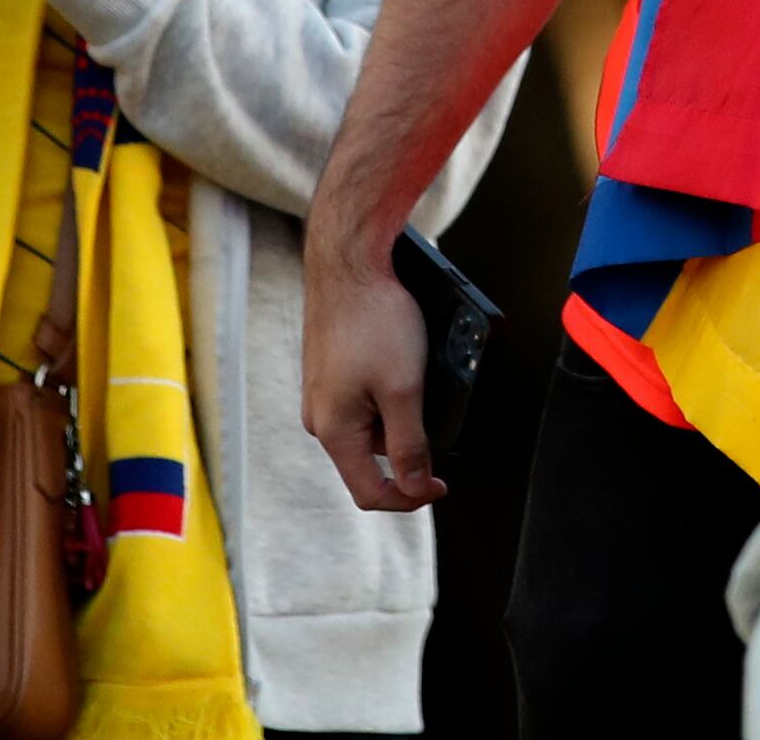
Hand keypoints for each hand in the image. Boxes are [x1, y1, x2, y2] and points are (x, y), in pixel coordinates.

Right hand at [300, 232, 444, 509]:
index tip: (440, 484)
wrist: (350, 262)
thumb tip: (415, 488)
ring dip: (400, 415)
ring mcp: (322, 393)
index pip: (370, 492)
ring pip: (370, 427)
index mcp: (332, 430)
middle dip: (408, 447)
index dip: (410, 496)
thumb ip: (409, 444)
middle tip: (435, 416)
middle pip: (371, 459)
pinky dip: (389, 393)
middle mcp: (320, 416)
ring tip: (417, 375)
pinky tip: (402, 362)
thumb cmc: (373, 318)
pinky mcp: (330, 372)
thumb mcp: (404, 389)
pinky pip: (363, 400)